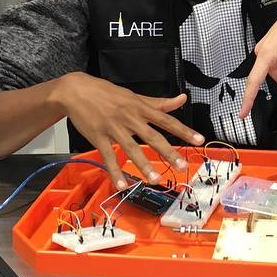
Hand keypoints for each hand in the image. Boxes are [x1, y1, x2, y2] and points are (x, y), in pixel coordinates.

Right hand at [53, 72, 203, 188]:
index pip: (167, 120)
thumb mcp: (135, 96)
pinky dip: (115, 172)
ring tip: (156, 180)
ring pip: (132, 148)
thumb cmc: (107, 93)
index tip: (199, 140)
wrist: (76, 90)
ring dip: (144, 165)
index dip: (184, 130)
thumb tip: (182, 98)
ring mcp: (114, 128)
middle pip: (153, 137)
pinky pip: (108, 156)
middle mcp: (130, 118)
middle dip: (169, 152)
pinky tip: (122, 185)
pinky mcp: (98, 137)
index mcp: (141, 108)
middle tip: (182, 167)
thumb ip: (159, 102)